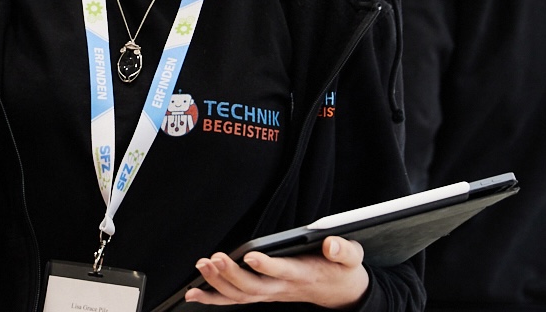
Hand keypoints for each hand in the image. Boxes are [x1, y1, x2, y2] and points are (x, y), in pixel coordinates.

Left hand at [185, 237, 368, 308]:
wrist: (340, 292)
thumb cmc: (342, 270)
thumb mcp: (351, 257)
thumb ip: (343, 250)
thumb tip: (330, 245)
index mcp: (304, 274)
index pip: (283, 272)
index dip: (267, 266)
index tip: (251, 256)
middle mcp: (283, 288)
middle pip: (254, 287)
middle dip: (232, 274)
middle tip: (215, 258)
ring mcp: (271, 294)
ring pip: (241, 295)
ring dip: (219, 283)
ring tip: (202, 266)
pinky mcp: (263, 294)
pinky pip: (234, 300)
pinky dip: (213, 298)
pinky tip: (194, 294)